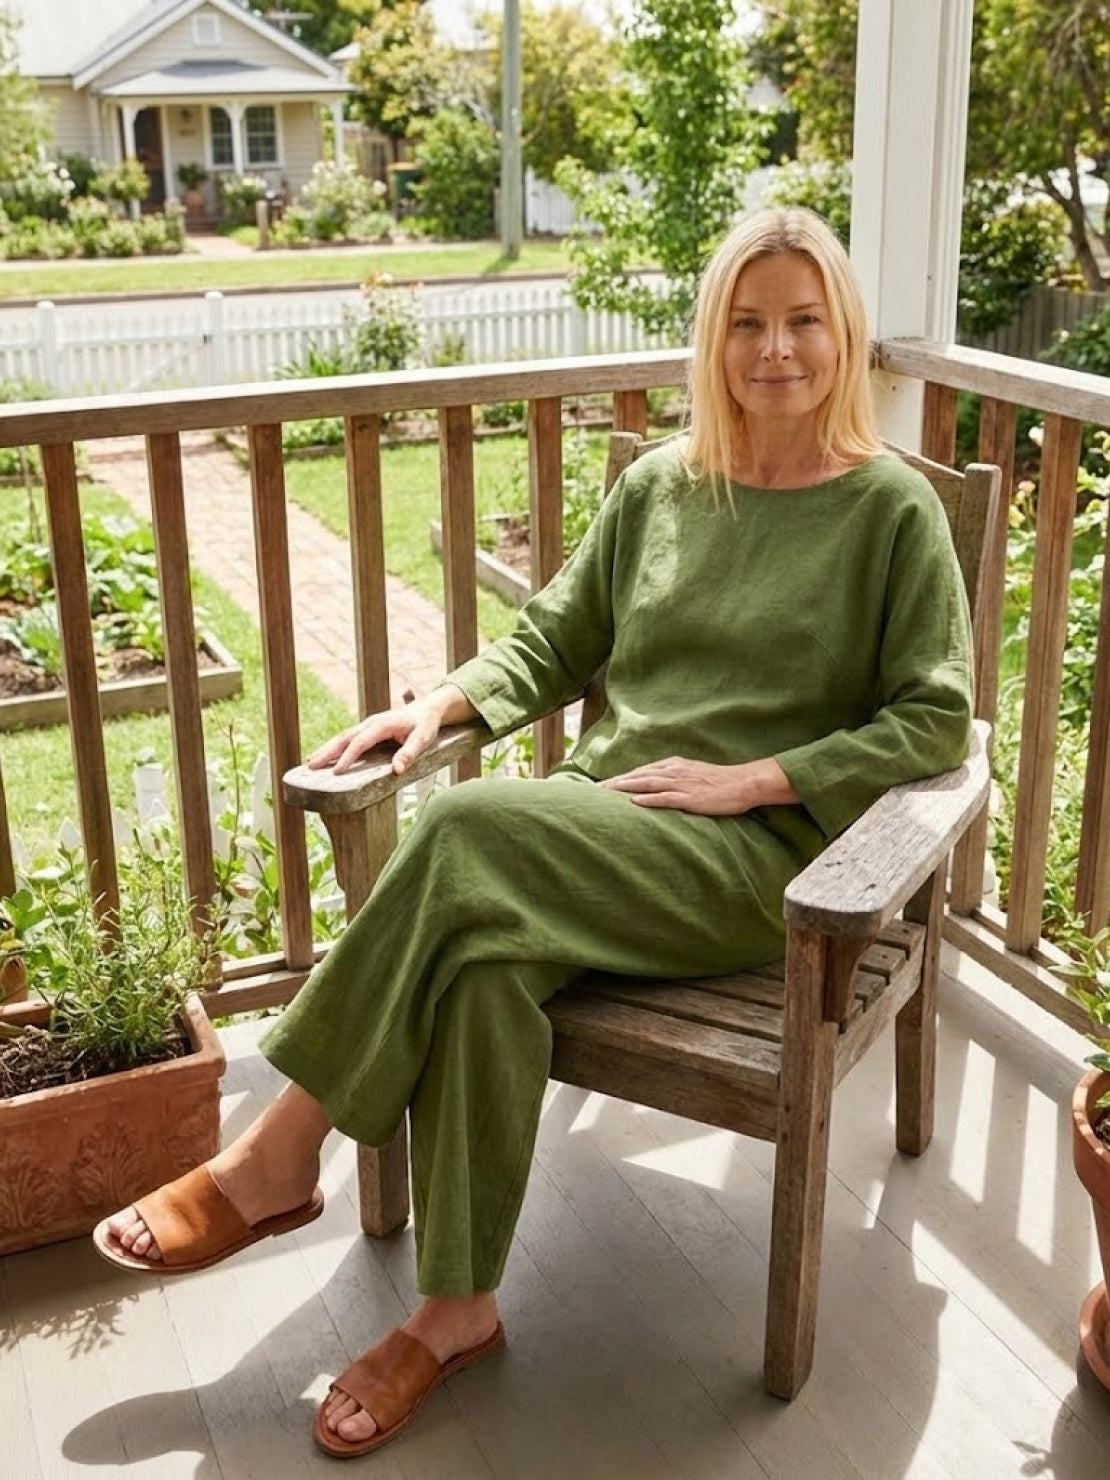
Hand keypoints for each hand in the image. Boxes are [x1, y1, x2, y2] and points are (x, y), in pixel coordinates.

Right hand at [307, 696, 445, 776]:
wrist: (428, 708)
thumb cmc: (426, 725)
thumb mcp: (423, 739)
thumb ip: (409, 753)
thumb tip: (397, 770)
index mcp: (381, 725)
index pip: (360, 742)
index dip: (348, 756)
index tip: (336, 771)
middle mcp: (370, 723)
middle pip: (344, 737)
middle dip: (326, 751)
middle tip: (310, 766)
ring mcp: (367, 726)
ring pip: (342, 737)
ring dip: (326, 749)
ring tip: (310, 763)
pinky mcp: (367, 730)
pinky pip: (347, 739)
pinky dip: (334, 747)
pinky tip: (325, 757)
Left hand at [599, 756, 786, 814]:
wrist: (743, 783)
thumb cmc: (718, 781)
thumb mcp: (692, 775)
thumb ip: (672, 779)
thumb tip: (654, 787)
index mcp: (673, 765)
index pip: (640, 771)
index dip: (620, 778)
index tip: (601, 786)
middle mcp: (673, 771)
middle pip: (638, 776)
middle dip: (614, 783)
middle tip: (593, 792)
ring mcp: (681, 784)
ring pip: (647, 784)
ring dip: (625, 788)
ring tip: (606, 795)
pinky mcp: (690, 797)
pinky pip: (666, 798)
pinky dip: (649, 799)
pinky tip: (635, 802)